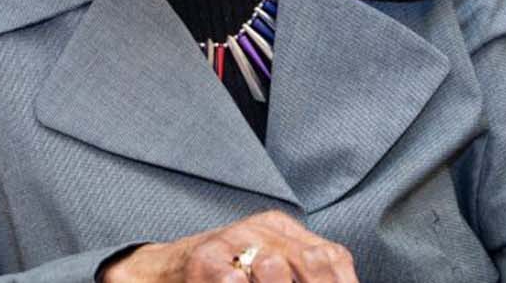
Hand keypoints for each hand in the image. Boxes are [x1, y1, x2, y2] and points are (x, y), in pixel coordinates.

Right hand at [100, 210, 357, 282]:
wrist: (163, 272)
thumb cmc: (223, 275)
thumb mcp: (266, 265)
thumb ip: (302, 273)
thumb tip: (342, 282)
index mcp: (282, 229)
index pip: (331, 257)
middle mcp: (260, 228)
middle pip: (311, 261)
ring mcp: (231, 239)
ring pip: (275, 269)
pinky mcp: (205, 259)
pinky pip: (233, 279)